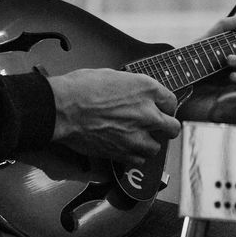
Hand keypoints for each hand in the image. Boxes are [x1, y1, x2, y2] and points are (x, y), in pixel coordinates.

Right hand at [46, 68, 179, 164]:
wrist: (62, 109)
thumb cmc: (80, 88)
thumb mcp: (111, 76)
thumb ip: (130, 87)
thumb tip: (132, 93)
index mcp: (146, 89)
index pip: (171, 101)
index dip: (165, 106)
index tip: (160, 109)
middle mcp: (147, 113)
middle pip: (173, 127)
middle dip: (165, 128)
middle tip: (155, 127)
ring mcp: (137, 135)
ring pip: (156, 147)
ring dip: (148, 144)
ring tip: (137, 139)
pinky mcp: (123, 153)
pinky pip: (139, 160)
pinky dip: (133, 157)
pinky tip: (125, 149)